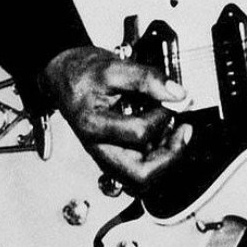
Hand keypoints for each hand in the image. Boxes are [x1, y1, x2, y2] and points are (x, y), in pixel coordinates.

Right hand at [40, 45, 192, 192]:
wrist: (64, 76)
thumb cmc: (81, 73)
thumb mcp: (112, 67)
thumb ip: (146, 78)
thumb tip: (176, 94)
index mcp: (92, 125)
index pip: (138, 133)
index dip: (161, 116)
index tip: (169, 99)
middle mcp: (98, 148)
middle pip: (140, 177)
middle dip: (169, 157)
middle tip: (183, 132)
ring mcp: (106, 155)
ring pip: (142, 179)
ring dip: (165, 159)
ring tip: (175, 133)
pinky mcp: (114, 155)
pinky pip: (140, 169)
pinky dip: (158, 157)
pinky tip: (164, 135)